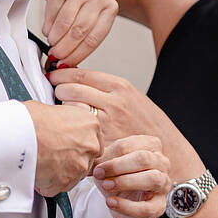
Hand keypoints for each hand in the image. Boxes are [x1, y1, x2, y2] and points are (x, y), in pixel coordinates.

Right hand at [24, 100, 102, 196]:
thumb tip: (55, 122)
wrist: (20, 135)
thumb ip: (62, 121)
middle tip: (54, 153)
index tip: (68, 144)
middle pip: (87, 158)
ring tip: (43, 162)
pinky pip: (59, 187)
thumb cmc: (32, 120)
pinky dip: (48, 183)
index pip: (93, 139)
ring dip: (61, 172)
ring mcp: (80, 166)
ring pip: (75, 174)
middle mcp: (90, 146)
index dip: (78, 143)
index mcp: (90, 124)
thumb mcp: (53, 110)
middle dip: (72, 158)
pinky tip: (37, 172)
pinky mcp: (66, 182)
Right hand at [40, 0, 117, 67]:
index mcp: (109, 7)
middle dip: (64, 50)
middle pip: (79, 32)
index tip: (68, 64)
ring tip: (52, 44)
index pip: (94, 38)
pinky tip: (48, 30)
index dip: (78, 55)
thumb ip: (85, 35)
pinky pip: (51, 15)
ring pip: (64, 25)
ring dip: (55, 40)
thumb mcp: (92, 13)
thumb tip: (69, 62)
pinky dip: (48, 28)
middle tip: (56, 57)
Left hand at [48, 67, 176, 148]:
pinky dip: (72, 126)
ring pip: (71, 108)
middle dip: (58, 89)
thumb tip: (76, 79)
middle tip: (56, 92)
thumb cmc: (146, 120)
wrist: (164, 144)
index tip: (54, 74)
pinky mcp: (104, 140)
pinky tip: (71, 126)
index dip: (62, 73)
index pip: (81, 74)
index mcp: (119, 86)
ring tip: (63, 109)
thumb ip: (105, 87)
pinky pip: (79, 128)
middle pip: (71, 89)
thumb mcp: (130, 94)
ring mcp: (107, 122)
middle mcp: (113, 102)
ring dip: (63, 107)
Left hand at [92, 135, 170, 217]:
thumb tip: (88, 156)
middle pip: (144, 159)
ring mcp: (164, 184)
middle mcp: (162, 163)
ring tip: (106, 186)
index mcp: (150, 146)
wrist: (123, 203)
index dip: (111, 156)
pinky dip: (127, 206)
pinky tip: (111, 202)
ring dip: (126, 182)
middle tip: (99, 175)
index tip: (96, 167)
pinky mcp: (159, 206)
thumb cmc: (117, 177)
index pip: (130, 145)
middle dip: (118, 167)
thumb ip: (99, 159)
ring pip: (152, 179)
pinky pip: (147, 207)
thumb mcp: (106, 165)